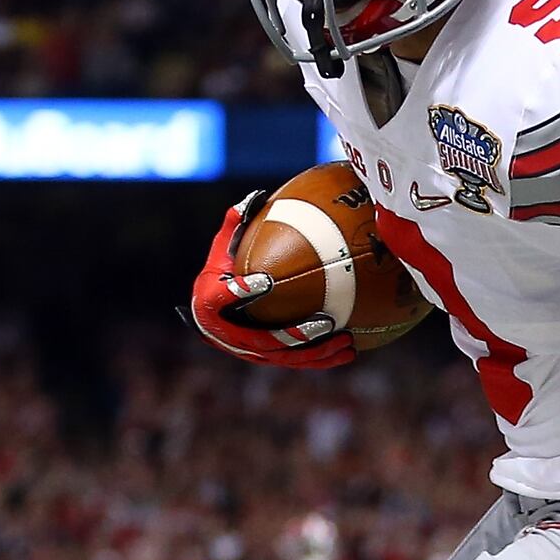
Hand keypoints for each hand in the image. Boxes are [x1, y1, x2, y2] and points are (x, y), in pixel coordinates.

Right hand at [182, 192, 352, 372]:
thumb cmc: (220, 273)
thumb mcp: (222, 248)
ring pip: (285, 358)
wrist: (211, 312)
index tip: (264, 281)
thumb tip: (257, 197)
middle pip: (262, 341)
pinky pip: (297, 362)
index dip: (241, 292)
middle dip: (295, 336)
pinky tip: (350, 351)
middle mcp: (227, 335)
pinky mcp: (267, 360)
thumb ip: (235, 225)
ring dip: (317, 353)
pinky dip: (323, 359)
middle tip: (325, 324)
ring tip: (346, 342)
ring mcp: (248, 352)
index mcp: (209, 302)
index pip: (220, 298)